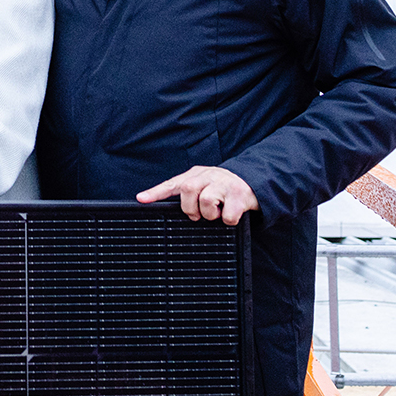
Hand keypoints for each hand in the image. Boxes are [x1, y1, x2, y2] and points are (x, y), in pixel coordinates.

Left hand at [139, 165, 256, 225]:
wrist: (253, 182)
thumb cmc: (222, 188)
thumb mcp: (202, 185)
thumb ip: (185, 194)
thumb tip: (162, 206)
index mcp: (195, 175)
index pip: (172, 183)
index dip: (156, 192)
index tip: (141, 199)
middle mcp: (208, 175)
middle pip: (188, 190)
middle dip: (190, 208)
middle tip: (198, 214)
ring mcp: (224, 183)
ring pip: (207, 202)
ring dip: (210, 215)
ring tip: (217, 212)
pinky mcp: (239, 194)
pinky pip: (227, 216)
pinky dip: (228, 220)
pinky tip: (232, 213)